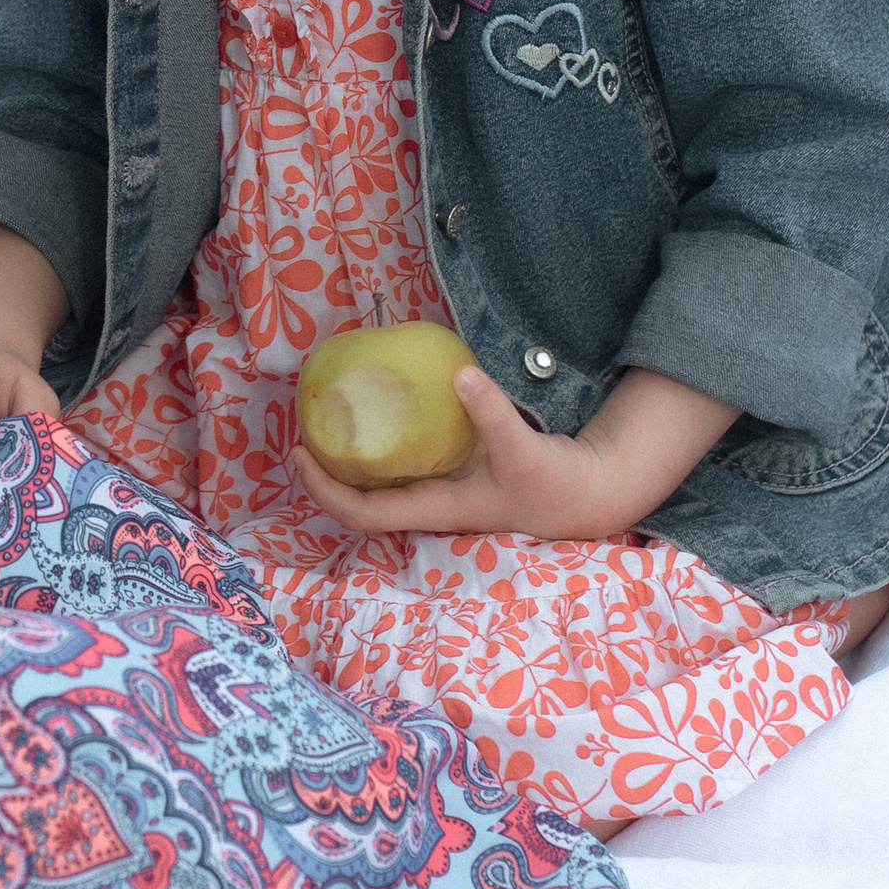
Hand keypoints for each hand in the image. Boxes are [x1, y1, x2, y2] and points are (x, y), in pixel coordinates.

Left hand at [289, 362, 738, 542]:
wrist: (589, 495)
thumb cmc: (554, 483)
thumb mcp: (523, 450)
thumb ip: (492, 414)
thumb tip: (460, 375)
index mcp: (435, 509)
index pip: (363, 513)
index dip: (325, 489)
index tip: (299, 452)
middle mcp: (430, 504)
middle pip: (361, 498)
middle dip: (328, 467)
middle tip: (305, 421)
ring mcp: (441, 489)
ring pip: (381, 480)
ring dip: (352, 454)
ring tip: (330, 411)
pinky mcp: (455, 471)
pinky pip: (404, 460)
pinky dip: (383, 439)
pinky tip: (380, 407)